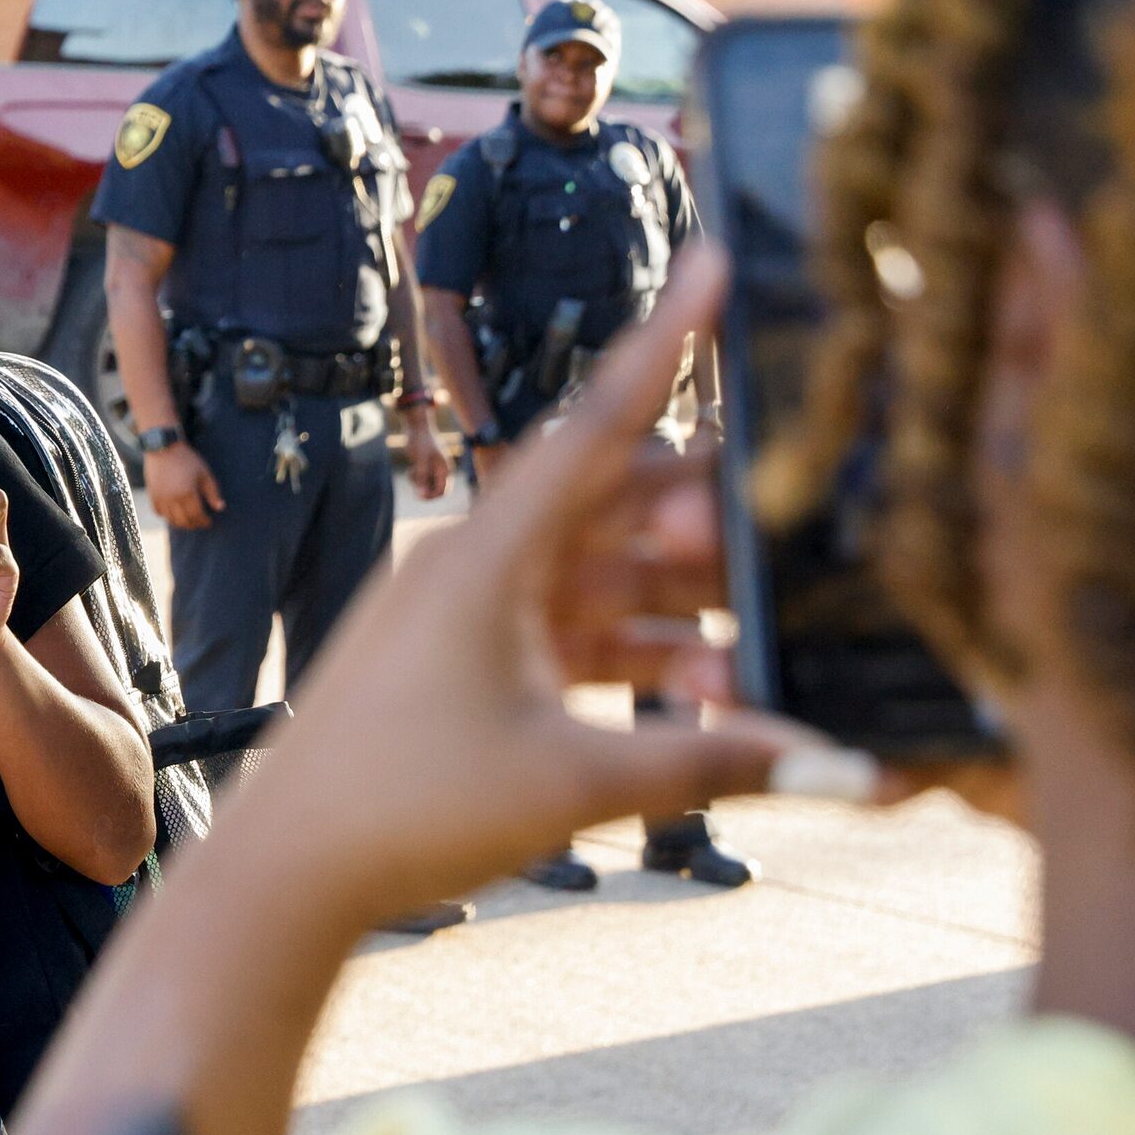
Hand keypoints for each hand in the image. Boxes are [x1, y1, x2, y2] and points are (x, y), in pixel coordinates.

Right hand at [144, 440, 223, 530]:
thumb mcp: (204, 473)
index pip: (197, 516)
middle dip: (194, 524)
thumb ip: (213, 492)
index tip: (209, 522)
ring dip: (181, 523)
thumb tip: (220, 508)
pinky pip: (158, 512)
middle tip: (200, 523)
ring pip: (171, 519)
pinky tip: (173, 513)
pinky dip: (166, 515)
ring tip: (188, 520)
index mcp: (188, 493)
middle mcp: (172, 499)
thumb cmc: (187, 460)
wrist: (164, 448)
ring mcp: (161, 498)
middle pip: (184, 521)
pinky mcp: (152, 495)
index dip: (204, 522)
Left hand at [234, 247, 804, 927]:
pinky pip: (571, 634)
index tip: (712, 264)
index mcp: (487, 553)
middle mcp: (476, 561)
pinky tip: (708, 694)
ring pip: (603, 579)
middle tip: (795, 519)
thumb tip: (850, 770)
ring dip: (682, 608)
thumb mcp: (573, 783)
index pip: (597, 425)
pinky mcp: (467, 662)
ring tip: (765, 640)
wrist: (285, 870)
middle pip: (617, 505)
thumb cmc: (404, 808)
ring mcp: (468, 611)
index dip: (663, 344)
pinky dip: (636, 657)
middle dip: (709, 519)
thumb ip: (713, 764)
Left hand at [403, 406, 449, 500]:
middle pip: (436, 490)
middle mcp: (442, 470)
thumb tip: (421, 495)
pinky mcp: (427, 466)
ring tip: (411, 472)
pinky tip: (410, 470)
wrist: (416, 426)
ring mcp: (435, 468)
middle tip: (413, 484)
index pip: (442, 492)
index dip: (430, 496)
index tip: (417, 494)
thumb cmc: (420, 441)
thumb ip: (422, 478)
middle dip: (424, 490)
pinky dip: (416, 478)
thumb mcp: (420, 460)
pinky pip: (423, 479)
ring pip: (428, 485)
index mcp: (445, 469)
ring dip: (419, 484)